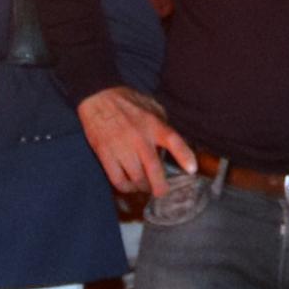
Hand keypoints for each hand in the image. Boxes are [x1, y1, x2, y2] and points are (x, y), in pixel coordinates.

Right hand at [76, 84, 195, 196]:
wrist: (97, 96)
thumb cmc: (127, 102)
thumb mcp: (151, 106)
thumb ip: (163, 125)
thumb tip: (174, 145)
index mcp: (153, 124)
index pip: (172, 140)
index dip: (184, 156)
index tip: (192, 170)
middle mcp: (138, 137)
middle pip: (153, 170)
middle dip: (160, 187)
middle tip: (161, 192)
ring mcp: (121, 147)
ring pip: (136, 179)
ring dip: (142, 187)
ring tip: (144, 185)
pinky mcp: (105, 153)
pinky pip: (118, 180)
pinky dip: (126, 187)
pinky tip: (129, 185)